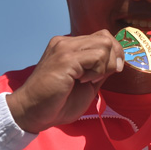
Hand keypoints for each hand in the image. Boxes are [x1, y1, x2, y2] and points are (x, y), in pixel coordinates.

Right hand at [6, 30, 123, 133]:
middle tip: (99, 78)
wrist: (32, 112)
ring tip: (87, 80)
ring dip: (103, 66)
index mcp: (69, 46)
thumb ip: (99, 70)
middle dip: (113, 59)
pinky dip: (97, 71)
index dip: (113, 53)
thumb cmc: (57, 102)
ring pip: (104, 45)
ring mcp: (64, 48)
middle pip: (105, 37)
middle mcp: (66, 42)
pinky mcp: (65, 58)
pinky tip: (82, 81)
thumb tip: (118, 62)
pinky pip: (97, 56)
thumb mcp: (86, 83)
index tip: (110, 72)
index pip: (101, 37)